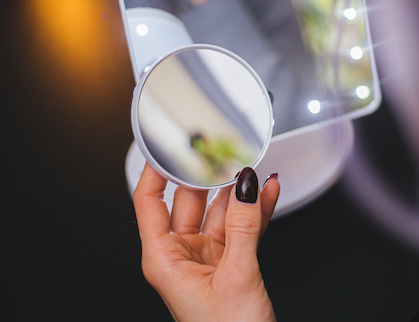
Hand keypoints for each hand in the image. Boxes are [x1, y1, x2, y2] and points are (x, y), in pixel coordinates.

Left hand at [133, 164, 279, 321]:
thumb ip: (243, 226)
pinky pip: (243, 226)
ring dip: (239, 191)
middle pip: (189, 200)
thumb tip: (246, 186)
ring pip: (221, 211)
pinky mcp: (232, 262)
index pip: (150, 202)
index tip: (168, 144)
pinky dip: (257, 208)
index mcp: (165, 260)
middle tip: (225, 151)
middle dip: (208, 174)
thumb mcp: (235, 275)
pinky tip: (267, 191)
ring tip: (253, 167)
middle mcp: (183, 255)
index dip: (156, 170)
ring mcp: (208, 257)